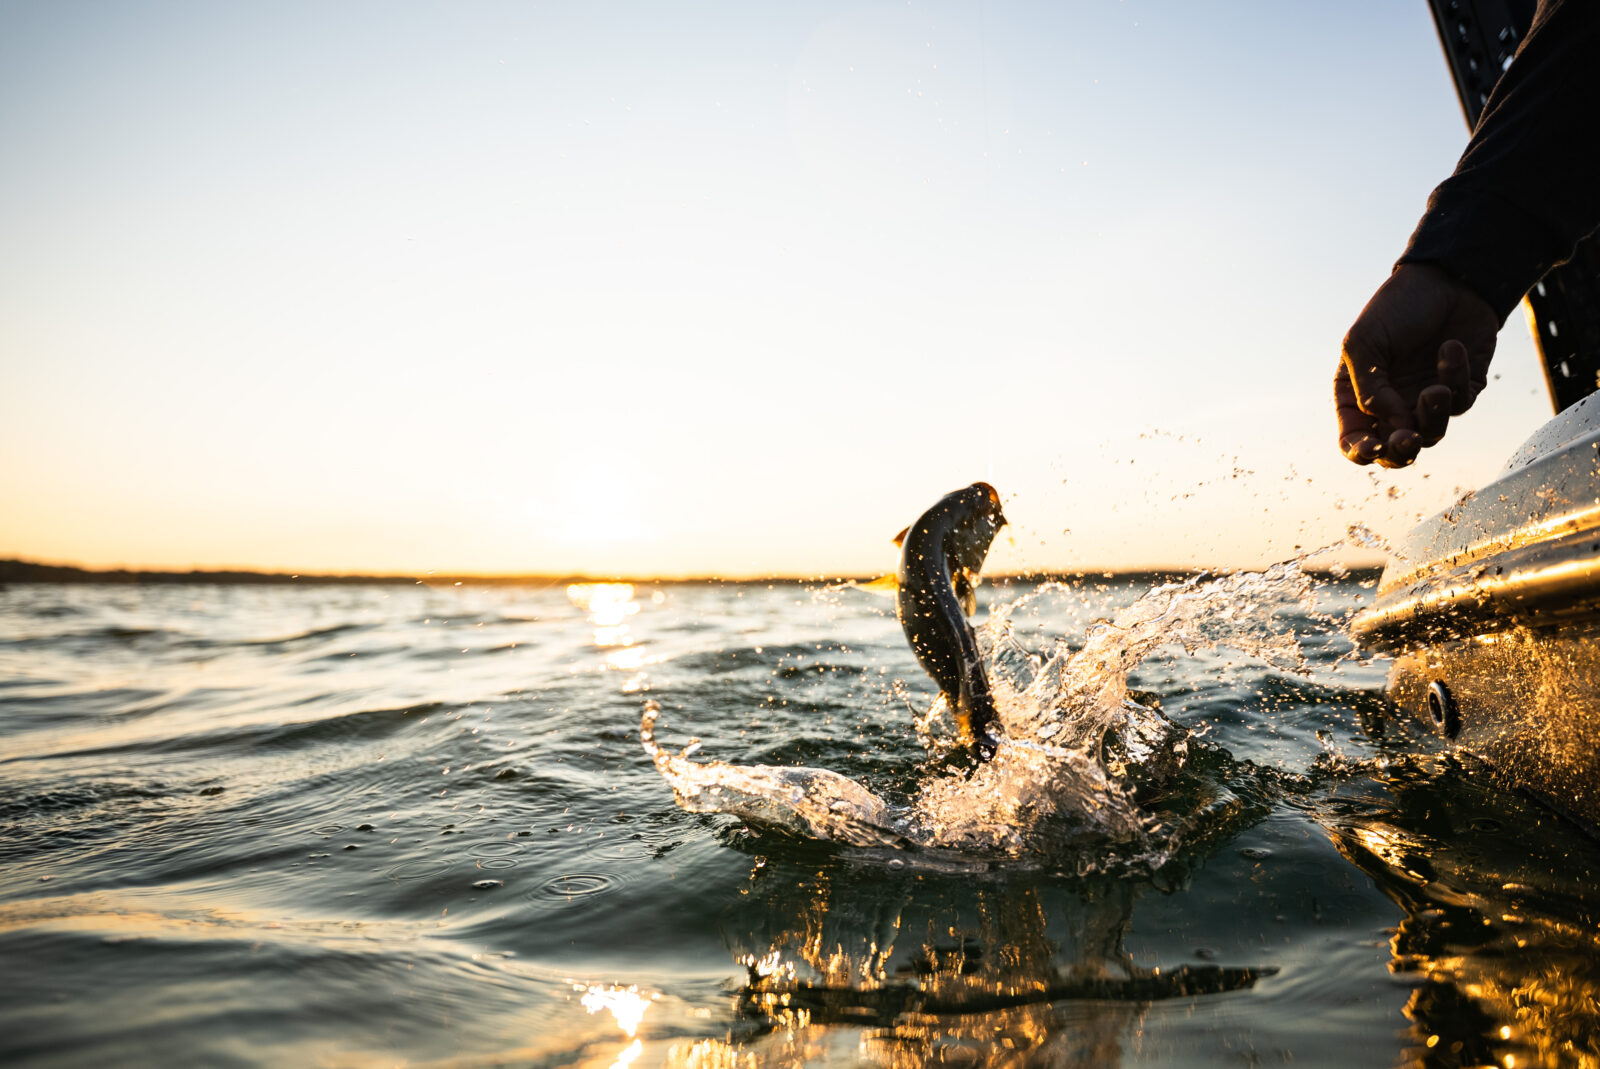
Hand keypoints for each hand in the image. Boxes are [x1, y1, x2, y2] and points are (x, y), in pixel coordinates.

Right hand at [1336, 263, 1499, 467]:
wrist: (1448, 279)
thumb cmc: (1397, 308)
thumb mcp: (1365, 342)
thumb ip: (1368, 387)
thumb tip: (1391, 424)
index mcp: (1358, 396)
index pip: (1355, 440)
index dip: (1362, 451)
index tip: (1373, 446)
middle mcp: (1392, 404)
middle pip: (1394, 451)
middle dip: (1401, 450)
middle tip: (1408, 439)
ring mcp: (1426, 399)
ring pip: (1431, 433)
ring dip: (1433, 415)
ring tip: (1436, 389)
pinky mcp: (1461, 389)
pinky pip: (1460, 403)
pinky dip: (1455, 377)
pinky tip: (1451, 347)